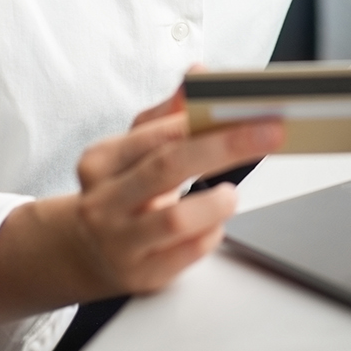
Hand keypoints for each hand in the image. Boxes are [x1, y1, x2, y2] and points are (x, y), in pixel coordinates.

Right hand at [0, 85, 281, 323]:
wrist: (83, 251)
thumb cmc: (119, 191)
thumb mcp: (132, 150)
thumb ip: (168, 114)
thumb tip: (198, 74)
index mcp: (102, 162)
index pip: (155, 135)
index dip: (201, 121)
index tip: (245, 108)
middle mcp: (105, 201)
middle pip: (167, 167)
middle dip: (223, 147)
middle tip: (268, 134)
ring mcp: (121, 242)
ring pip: (174, 219)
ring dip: (215, 202)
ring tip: (230, 194)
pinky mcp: (142, 275)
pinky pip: (186, 254)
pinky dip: (209, 235)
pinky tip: (213, 225)